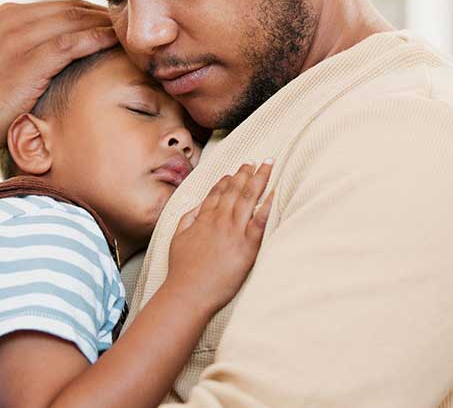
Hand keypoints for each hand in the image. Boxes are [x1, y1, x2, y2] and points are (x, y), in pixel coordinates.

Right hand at [0, 0, 116, 221]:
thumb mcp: (2, 63)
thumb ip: (31, 49)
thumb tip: (68, 51)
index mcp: (6, 16)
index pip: (64, 6)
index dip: (96, 15)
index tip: (123, 27)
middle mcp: (9, 20)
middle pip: (74, 8)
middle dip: (107, 16)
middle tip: (139, 28)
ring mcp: (15, 38)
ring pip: (75, 20)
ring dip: (108, 24)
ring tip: (136, 34)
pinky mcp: (23, 61)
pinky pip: (69, 43)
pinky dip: (96, 38)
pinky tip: (117, 42)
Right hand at [167, 161, 274, 315]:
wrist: (189, 292)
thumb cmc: (182, 269)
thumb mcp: (177, 238)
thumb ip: (188, 218)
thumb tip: (197, 205)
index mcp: (203, 218)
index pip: (217, 192)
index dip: (227, 180)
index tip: (235, 170)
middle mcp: (220, 220)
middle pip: (236, 190)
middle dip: (246, 173)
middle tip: (256, 160)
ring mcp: (234, 231)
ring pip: (249, 199)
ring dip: (259, 180)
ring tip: (267, 166)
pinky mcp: (247, 246)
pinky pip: (260, 221)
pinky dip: (267, 205)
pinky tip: (274, 193)